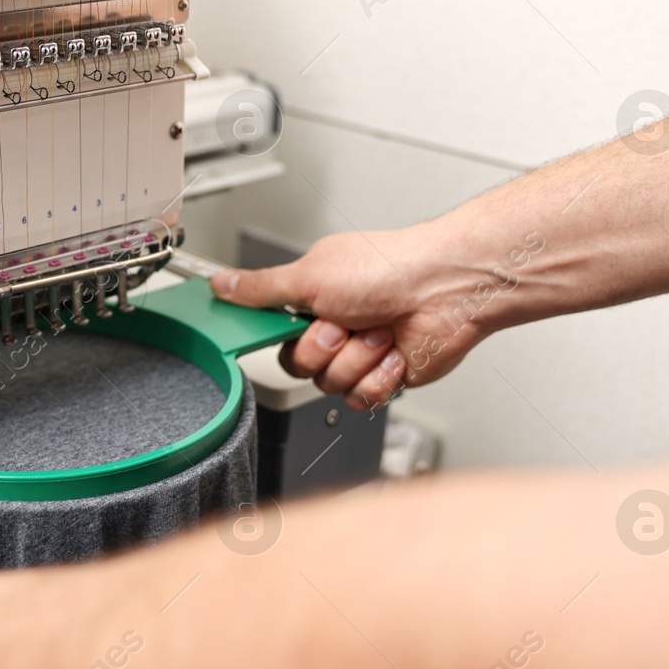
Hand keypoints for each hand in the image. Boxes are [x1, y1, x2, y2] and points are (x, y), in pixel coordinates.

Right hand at [211, 225, 502, 410]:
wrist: (447, 291)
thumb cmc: (389, 269)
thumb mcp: (310, 274)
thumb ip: (260, 288)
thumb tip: (220, 283)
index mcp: (310, 296)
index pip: (269, 328)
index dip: (271, 334)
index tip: (276, 330)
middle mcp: (333, 325)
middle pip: (297, 364)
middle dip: (322, 348)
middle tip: (344, 323)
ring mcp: (358, 353)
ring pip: (328, 384)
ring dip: (356, 359)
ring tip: (379, 332)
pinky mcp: (383, 377)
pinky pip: (358, 400)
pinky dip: (378, 377)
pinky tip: (394, 353)